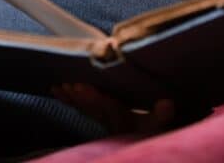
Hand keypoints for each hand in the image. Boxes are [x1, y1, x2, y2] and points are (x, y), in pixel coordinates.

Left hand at [52, 84, 174, 134]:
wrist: (144, 139)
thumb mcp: (159, 124)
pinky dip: (69, 100)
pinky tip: (57, 91)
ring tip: (58, 87)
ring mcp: (103, 119)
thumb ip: (162, 116)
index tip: (81, 87)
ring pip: (84, 109)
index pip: (107, 108)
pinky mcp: (99, 115)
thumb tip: (167, 103)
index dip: (94, 98)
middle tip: (67, 85)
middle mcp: (109, 120)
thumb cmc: (153, 129)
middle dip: (79, 97)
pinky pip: (81, 108)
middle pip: (92, 109)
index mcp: (123, 119)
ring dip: (71, 99)